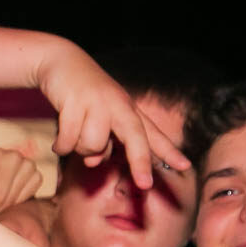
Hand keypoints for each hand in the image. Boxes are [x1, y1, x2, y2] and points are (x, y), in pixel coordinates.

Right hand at [37, 52, 189, 190]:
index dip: (169, 151)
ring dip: (80, 148)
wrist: (60, 60)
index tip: (186, 166)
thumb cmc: (83, 95)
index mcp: (128, 110)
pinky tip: (59, 142)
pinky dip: (62, 146)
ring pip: (93, 144)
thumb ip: (101, 144)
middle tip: (145, 185)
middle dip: (140, 162)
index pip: (152, 134)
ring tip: (73, 135)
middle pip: (135, 137)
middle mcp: (118, 105)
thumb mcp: (98, 118)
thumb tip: (93, 163)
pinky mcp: (75, 101)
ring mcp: (98, 102)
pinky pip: (69, 140)